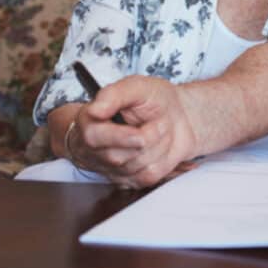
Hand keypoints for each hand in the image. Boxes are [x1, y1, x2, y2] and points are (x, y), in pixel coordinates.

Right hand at [78, 75, 198, 187]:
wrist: (177, 115)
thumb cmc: (153, 99)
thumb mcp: (136, 87)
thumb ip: (114, 95)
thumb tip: (95, 110)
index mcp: (90, 122)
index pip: (93, 137)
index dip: (119, 136)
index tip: (139, 133)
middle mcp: (95, 149)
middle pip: (117, 156)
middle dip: (147, 138)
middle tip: (160, 122)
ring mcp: (112, 167)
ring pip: (135, 166)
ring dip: (158, 146)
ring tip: (159, 131)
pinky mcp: (131, 180)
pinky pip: (148, 176)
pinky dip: (164, 159)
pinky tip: (163, 146)